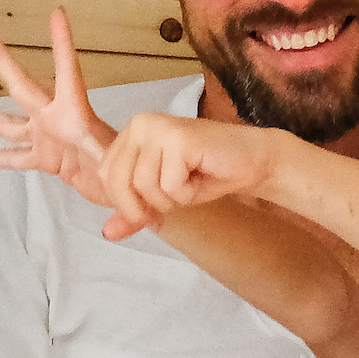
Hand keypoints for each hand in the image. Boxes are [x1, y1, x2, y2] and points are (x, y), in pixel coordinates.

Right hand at [0, 9, 116, 205]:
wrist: (126, 191)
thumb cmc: (124, 170)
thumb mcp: (112, 157)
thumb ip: (100, 152)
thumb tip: (97, 151)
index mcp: (74, 112)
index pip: (67, 70)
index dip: (62, 42)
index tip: (57, 13)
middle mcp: (54, 118)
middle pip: (22, 85)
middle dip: (2, 60)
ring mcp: (46, 137)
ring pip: (6, 125)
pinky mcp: (44, 159)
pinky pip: (13, 158)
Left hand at [97, 111, 282, 238]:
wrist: (252, 162)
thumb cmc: (206, 176)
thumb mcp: (161, 198)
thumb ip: (133, 212)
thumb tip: (108, 234)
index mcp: (131, 131)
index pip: (106, 174)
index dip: (128, 201)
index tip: (156, 203)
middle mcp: (140, 123)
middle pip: (118, 181)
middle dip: (146, 203)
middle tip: (175, 198)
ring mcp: (159, 128)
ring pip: (144, 186)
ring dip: (172, 199)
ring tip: (191, 183)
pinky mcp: (179, 139)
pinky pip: (170, 185)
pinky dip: (188, 193)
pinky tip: (202, 176)